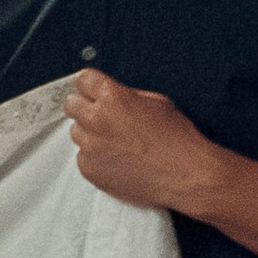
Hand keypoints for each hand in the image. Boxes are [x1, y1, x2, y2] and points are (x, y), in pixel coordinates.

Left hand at [65, 70, 224, 216]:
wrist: (185, 176)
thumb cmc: (177, 140)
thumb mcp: (157, 102)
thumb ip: (127, 96)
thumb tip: (110, 96)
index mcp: (113, 98)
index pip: (82, 80)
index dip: (88, 85)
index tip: (89, 89)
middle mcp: (96, 120)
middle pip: (71, 105)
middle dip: (84, 106)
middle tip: (101, 116)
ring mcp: (90, 146)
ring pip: (76, 132)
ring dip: (90, 133)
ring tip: (116, 142)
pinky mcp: (89, 168)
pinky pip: (82, 156)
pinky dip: (95, 157)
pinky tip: (117, 159)